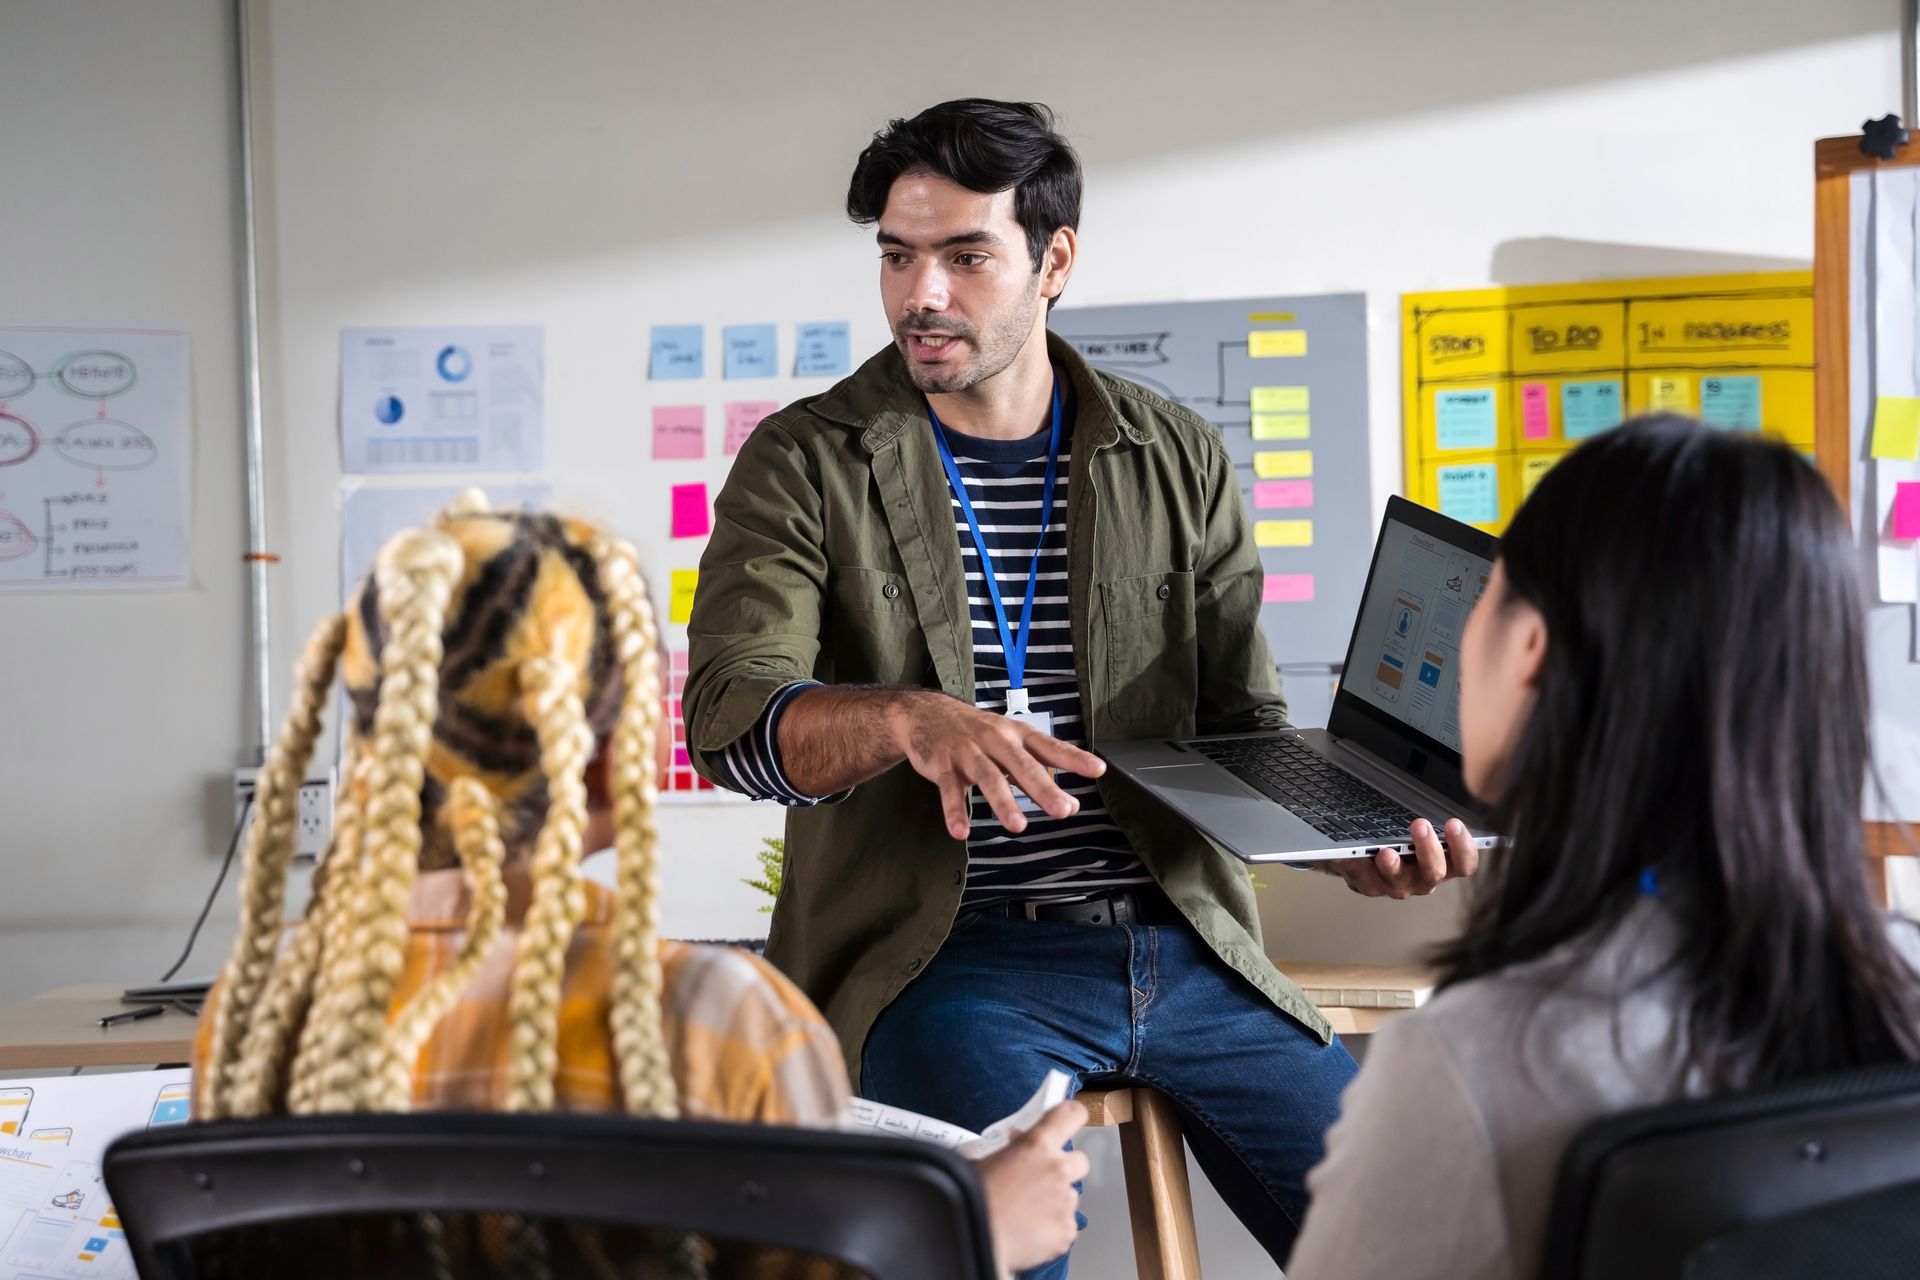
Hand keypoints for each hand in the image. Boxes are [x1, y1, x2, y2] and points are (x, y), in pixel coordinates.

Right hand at [890, 693, 1106, 839]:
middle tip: (1063, 810)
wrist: (925, 713)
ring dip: (1003, 802)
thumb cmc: (976, 732)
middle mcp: (995, 740)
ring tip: (1018, 826)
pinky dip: (955, 811)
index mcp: (1016, 734)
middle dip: (1043, 788)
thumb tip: (1071, 805)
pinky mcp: (943, 765)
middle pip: (1022, 765)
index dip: (1073, 758)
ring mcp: (968, 752)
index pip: (1049, 746)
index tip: (1097, 770)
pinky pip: (949, 790)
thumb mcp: (1009, 744)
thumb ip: (1037, 772)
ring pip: (988, 777)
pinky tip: (961, 832)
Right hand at [976, 1100, 1090, 1272]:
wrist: (975, 1239)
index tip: (1069, 1119)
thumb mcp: (988, 1159)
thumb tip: (1021, 1142)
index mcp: (1038, 1144)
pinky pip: (1066, 1224)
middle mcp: (1057, 1169)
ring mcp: (1065, 1201)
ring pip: (1070, 1196)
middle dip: (1063, 1167)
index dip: (1071, 1116)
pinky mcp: (1067, 1230)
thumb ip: (1014, 1147)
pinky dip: (1052, 1227)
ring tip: (1026, 1211)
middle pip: (1079, 1161)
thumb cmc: (974, 1200)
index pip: (1070, 1115)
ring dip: (1055, 1201)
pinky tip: (1030, 1229)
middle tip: (1041, 1178)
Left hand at [1331, 818, 1480, 898]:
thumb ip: (1432, 820)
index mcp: (1444, 865)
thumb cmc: (1403, 836)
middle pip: (1434, 873)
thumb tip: (1439, 789)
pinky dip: (1356, 864)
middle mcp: (1423, 879)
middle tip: (1420, 825)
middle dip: (1428, 849)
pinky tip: (1350, 852)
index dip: (1463, 847)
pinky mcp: (1370, 886)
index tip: (1453, 823)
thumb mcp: (1422, 827)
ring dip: (1392, 865)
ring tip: (1386, 851)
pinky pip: (1363, 879)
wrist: (1369, 853)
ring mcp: (1397, 885)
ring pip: (1398, 880)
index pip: (1464, 864)